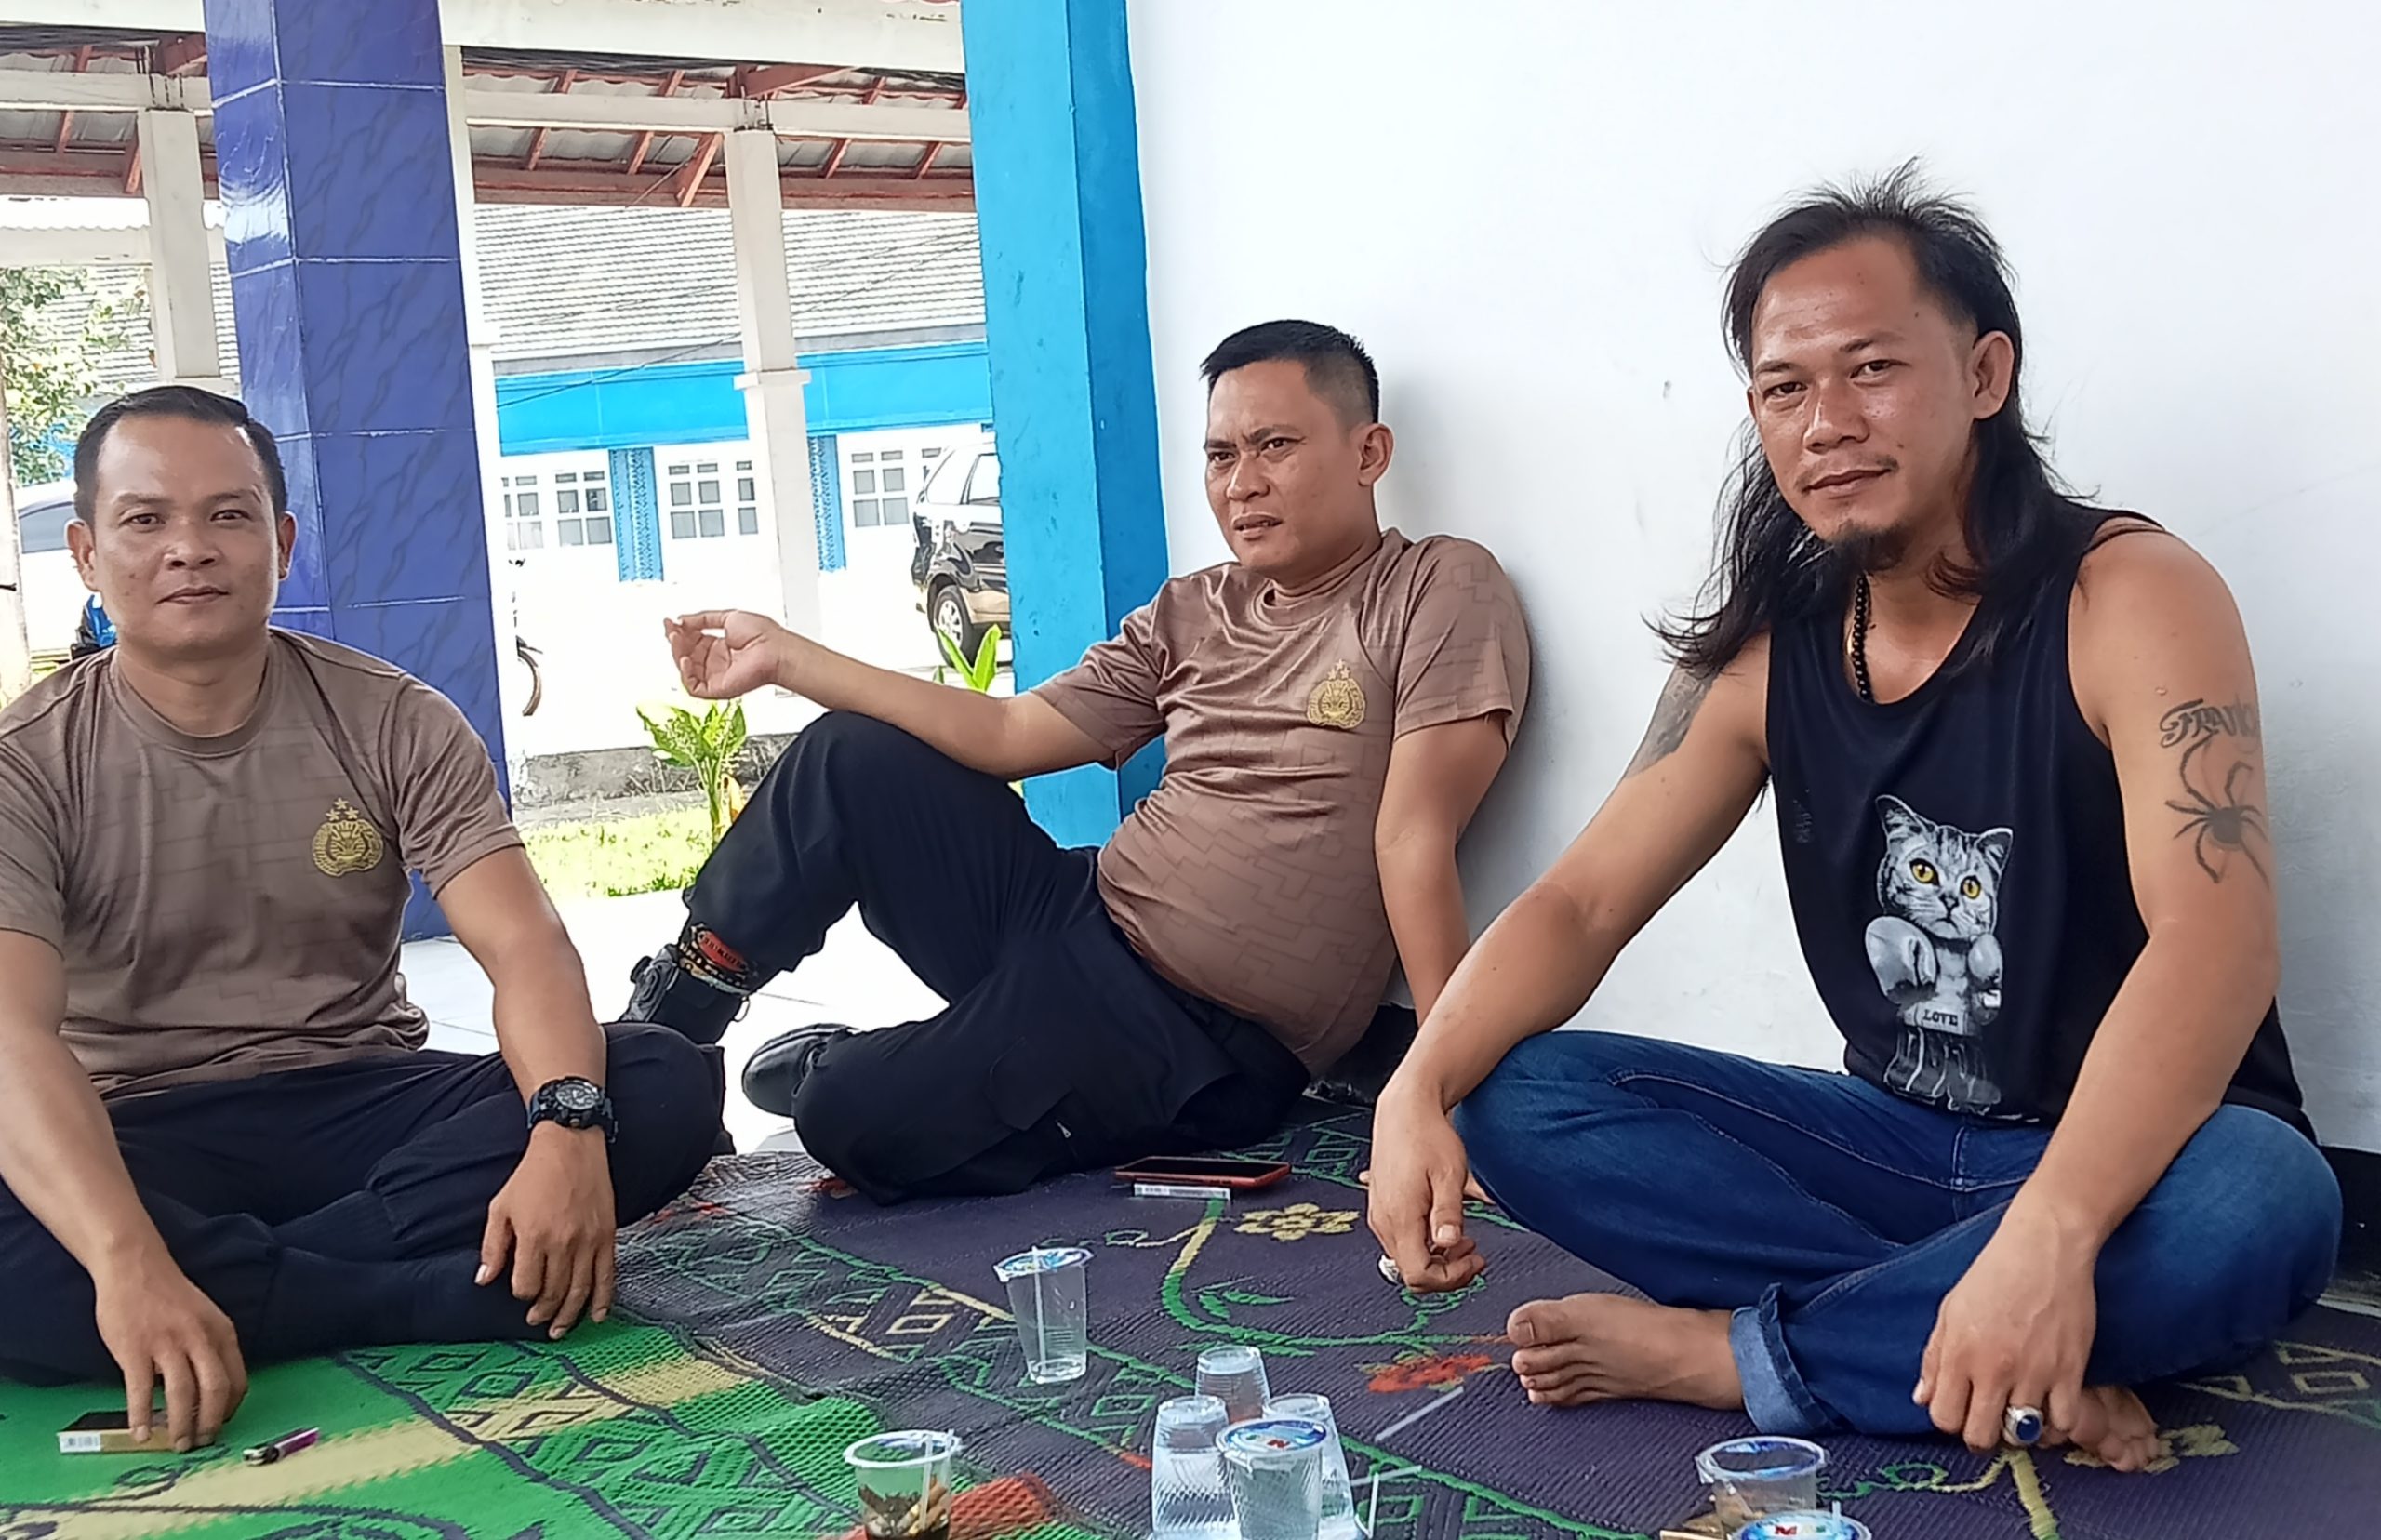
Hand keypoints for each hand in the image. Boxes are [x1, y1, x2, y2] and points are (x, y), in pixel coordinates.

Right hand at [91, 1253, 248, 1451]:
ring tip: (177, 1444)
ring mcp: (167, 1344)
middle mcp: (200, 1339)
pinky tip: (141, 1432)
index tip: (223, 1425)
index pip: (237, 1380)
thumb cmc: (169, 1296)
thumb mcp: (205, 1317)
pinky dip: (141, 1416)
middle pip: (215, 1391)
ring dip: (181, 1426)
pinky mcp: (135, 1350)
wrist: (135, 1267)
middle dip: (211, 1423)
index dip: (231, 1409)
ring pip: (182, 1395)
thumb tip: (213, 1391)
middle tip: (202, 1443)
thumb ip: (211, 1348)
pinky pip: (141, 1391)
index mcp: (222, 1332)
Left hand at [478, 1126, 617, 1338]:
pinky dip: (602, 1299)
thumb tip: (484, 1280)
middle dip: (543, 1312)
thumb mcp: (501, 1207)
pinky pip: (607, 1275)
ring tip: (560, 1329)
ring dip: (570, 1315)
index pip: (526, 1286)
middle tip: (536, 1322)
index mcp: (534, 1237)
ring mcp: (589, 1241)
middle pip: (554, 1293)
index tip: (520, 1291)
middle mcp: (563, 1243)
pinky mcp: (607, 1236)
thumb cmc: (532, 1174)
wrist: (571, 1144)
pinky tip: (597, 1315)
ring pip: (580, 1290)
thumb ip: (492, 1246)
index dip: (521, 1295)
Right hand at [664, 610, 801, 700]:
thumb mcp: (729, 617)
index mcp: (721, 646)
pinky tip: (685, 659)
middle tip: (671, 629)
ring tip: (676, 638)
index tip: (670, 621)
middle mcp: (717, 662)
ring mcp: (716, 676)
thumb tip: (683, 619)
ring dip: (677, 653)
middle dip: (676, 640)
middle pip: (686, 653)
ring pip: (686, 669)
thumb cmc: (763, 635)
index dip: (680, 631)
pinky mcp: (717, 689)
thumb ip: (703, 618)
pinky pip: (693, 687)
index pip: (692, 640)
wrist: (775, 650)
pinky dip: (685, 673)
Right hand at [1364, 1084, 1485, 1293]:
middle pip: (1412, 1272)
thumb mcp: (1449, 1174)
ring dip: (1437, 1257)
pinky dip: (1425, 1244)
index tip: (1474, 1261)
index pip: (1419, 1275)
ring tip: (1463, 1239)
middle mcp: (1384, 1221)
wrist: (1404, 1109)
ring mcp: (1380, 1215)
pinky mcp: (1382, 1207)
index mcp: (1400, 1217)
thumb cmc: (1427, 1135)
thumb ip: (1449, 1214)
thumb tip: (1449, 1244)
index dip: (1450, 1277)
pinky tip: (1443, 1227)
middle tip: (1474, 1255)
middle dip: (1447, 1271)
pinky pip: (1401, 1241)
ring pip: (1406, 1259)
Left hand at [1916, 1206, 2153, 1466]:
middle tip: (1988, 1419)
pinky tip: (2049, 1408)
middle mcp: (1993, 1369)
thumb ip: (1933, 1357)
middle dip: (1980, 1435)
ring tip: (2018, 1413)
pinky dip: (2056, 1426)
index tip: (1961, 1409)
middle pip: (1979, 1436)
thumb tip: (1922, 1398)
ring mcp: (2033, 1373)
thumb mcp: (1951, 1309)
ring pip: (2021, 1435)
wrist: (2045, 1247)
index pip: (1943, 1417)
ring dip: (2018, 1432)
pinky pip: (2063, 1424)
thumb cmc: (1993, 1274)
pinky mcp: (2070, 1372)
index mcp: (1959, 1353)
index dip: (1950, 1420)